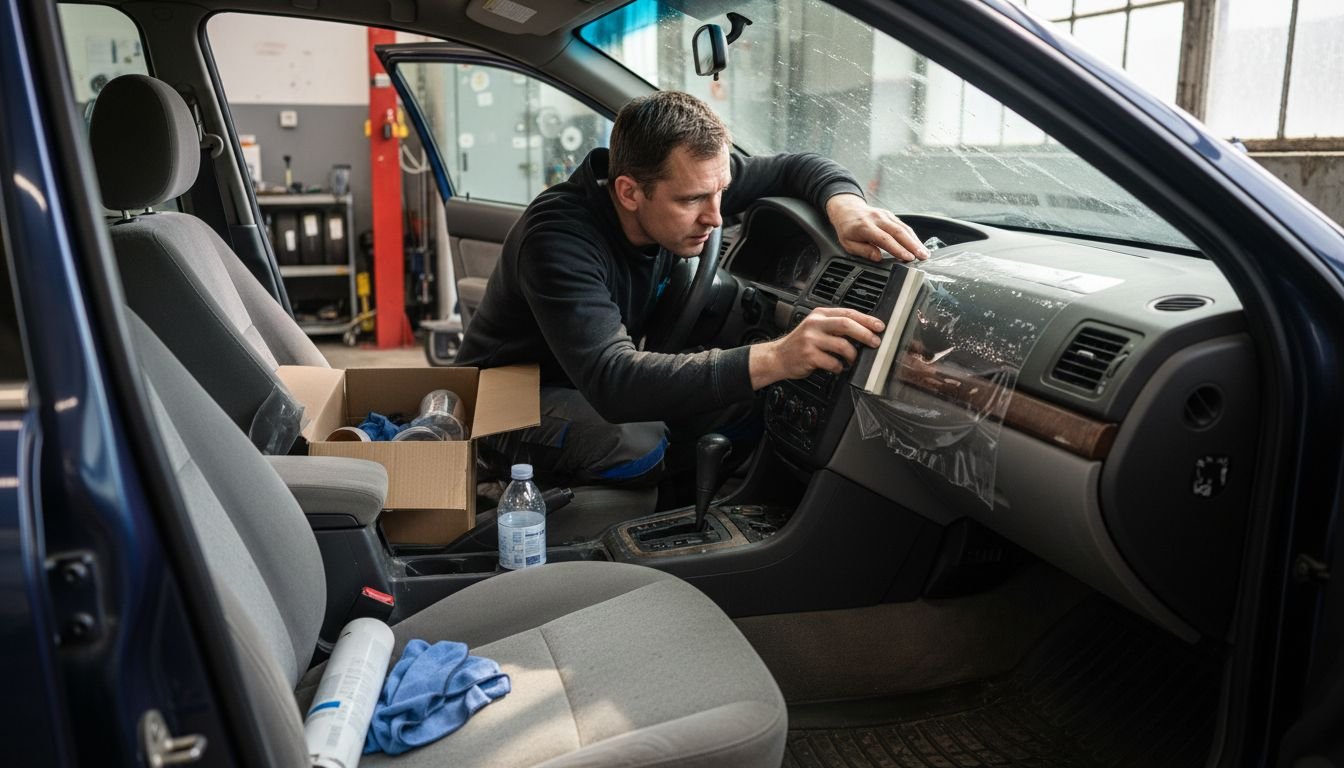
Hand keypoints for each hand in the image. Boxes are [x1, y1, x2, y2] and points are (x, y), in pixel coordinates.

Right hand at [749, 307, 884, 388]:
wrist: (778, 357)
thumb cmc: (801, 344)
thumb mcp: (816, 327)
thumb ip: (835, 326)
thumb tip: (864, 331)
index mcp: (820, 314)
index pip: (848, 313)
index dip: (867, 319)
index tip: (880, 327)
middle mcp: (815, 324)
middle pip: (846, 324)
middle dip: (865, 334)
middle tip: (875, 342)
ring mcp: (811, 340)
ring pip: (842, 345)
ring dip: (853, 355)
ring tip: (852, 360)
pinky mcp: (809, 356)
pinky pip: (833, 362)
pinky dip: (840, 367)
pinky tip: (838, 367)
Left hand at [825, 193, 928, 262]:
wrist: (847, 209)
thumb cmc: (847, 229)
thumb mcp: (848, 243)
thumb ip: (863, 250)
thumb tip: (877, 257)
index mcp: (865, 226)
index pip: (884, 239)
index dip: (897, 249)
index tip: (908, 257)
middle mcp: (877, 219)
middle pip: (898, 232)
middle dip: (913, 245)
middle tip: (923, 256)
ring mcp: (885, 215)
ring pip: (904, 228)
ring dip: (916, 241)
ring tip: (925, 253)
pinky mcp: (890, 215)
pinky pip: (903, 225)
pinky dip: (912, 236)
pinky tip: (918, 244)